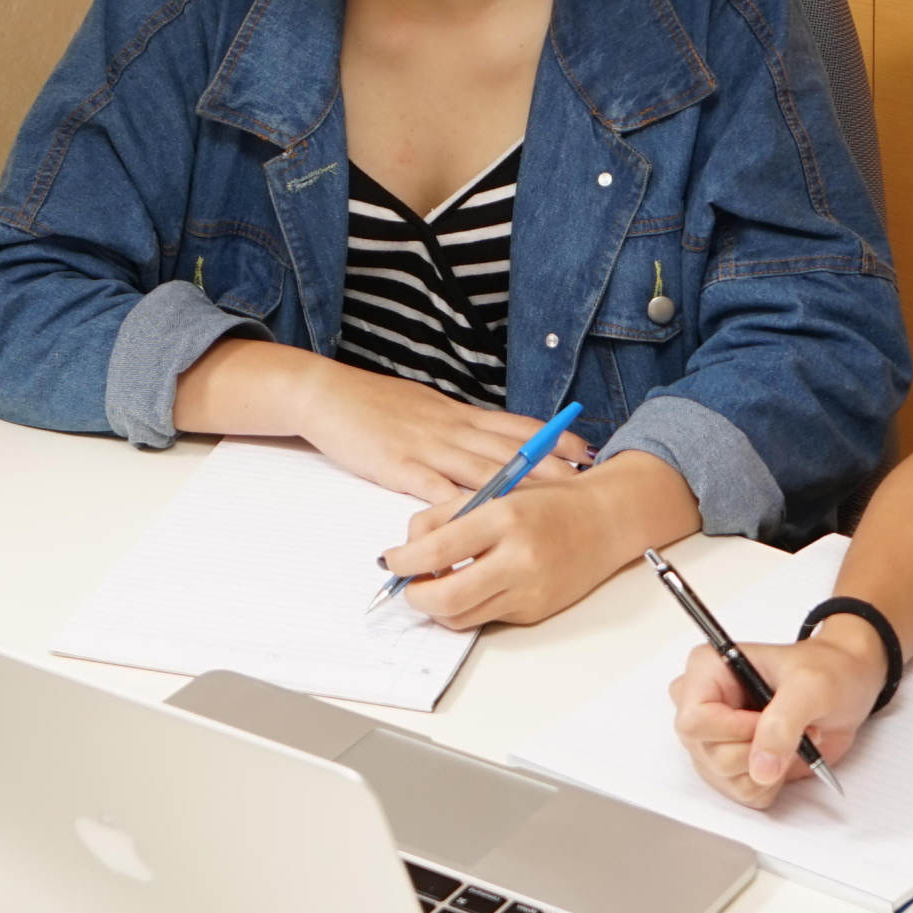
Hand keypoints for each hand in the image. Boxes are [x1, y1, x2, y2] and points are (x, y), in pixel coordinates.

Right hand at [286, 359, 589, 508]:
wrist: (326, 394)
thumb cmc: (373, 403)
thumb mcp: (425, 407)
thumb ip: (456, 426)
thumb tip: (487, 441)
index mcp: (458, 414)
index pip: (516, 425)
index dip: (554, 437)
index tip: (586, 449)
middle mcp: (450, 428)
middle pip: (510, 449)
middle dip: (551, 466)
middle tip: (587, 481)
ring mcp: (426, 447)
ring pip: (481, 469)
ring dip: (520, 488)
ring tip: (551, 504)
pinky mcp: (399, 466)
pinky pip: (435, 488)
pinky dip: (460, 505)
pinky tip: (481, 519)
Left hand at [381, 448, 684, 630]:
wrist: (605, 521)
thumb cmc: (546, 503)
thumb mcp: (494, 493)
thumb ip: (446, 516)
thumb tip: (406, 548)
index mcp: (505, 518)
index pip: (438, 551)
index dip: (404, 561)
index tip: (391, 560)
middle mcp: (519, 559)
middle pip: (446, 599)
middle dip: (415, 596)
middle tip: (407, 585)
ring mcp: (529, 591)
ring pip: (461, 617)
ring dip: (438, 606)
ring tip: (436, 582)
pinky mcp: (534, 612)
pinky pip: (486, 617)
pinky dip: (469, 605)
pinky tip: (473, 584)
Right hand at [670, 630, 879, 809]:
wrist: (846, 687)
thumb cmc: (827, 671)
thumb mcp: (810, 685)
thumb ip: (783, 723)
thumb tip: (761, 767)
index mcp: (707, 671)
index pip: (694, 721)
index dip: (733, 731)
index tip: (769, 723)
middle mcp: (703, 707)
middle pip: (710, 755)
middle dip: (759, 750)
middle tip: (793, 726)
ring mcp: (714, 740)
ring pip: (726, 780)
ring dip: (771, 768)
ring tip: (793, 737)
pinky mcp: (731, 765)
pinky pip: (743, 794)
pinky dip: (773, 782)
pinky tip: (786, 754)